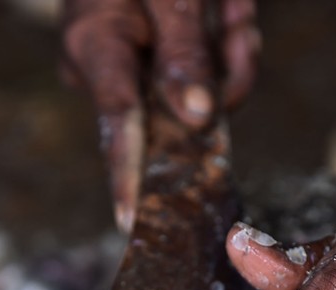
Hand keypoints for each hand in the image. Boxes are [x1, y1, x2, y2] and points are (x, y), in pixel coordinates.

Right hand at [61, 0, 258, 231]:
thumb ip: (182, 52)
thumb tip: (198, 120)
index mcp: (97, 48)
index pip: (116, 126)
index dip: (126, 178)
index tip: (131, 222)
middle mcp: (114, 69)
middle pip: (183, 112)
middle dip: (225, 71)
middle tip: (237, 24)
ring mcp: (141, 70)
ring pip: (208, 95)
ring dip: (234, 50)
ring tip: (232, 7)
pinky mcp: (166, 66)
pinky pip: (213, 75)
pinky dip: (233, 41)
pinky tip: (231, 10)